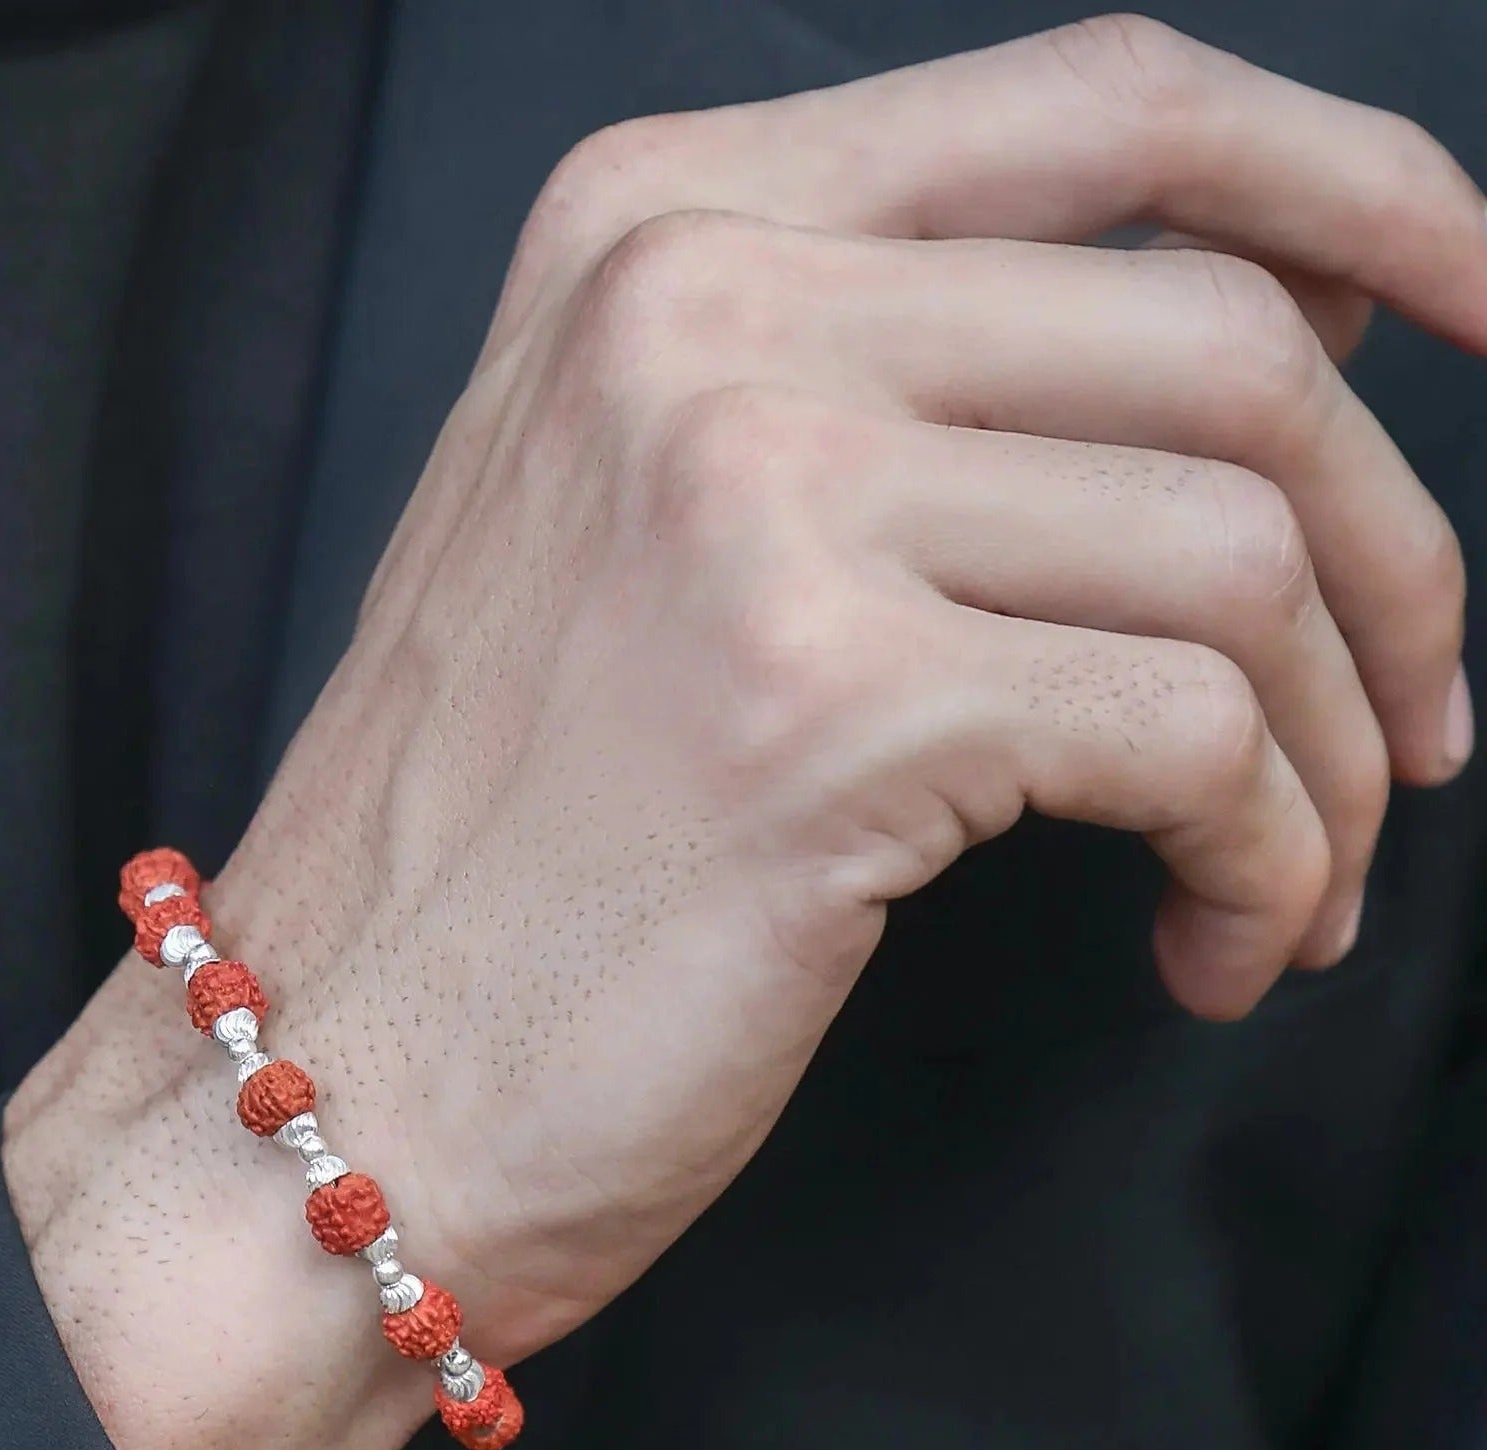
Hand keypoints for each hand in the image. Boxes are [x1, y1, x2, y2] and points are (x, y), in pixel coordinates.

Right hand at [11, 18, 1483, 1449]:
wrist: (325, 1084)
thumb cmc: (495, 855)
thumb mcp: (652, 540)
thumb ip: (906, 390)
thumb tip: (1277, 329)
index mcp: (656, 233)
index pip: (1107, 111)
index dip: (1363, 186)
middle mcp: (703, 316)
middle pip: (1226, 337)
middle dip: (1395, 552)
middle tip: (1417, 724)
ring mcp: (756, 497)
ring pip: (1244, 543)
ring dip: (1335, 744)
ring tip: (1290, 881)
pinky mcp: (826, 706)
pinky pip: (1192, 733)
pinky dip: (1267, 855)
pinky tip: (1213, 947)